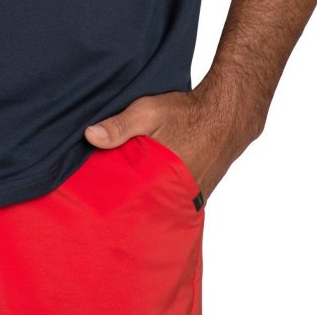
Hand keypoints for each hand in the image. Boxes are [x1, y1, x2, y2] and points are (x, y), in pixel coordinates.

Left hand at [83, 76, 260, 203]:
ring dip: (145, 199)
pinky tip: (151, 186)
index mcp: (161, 179)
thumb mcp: (148, 112)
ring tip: (126, 193)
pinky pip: (174, 201)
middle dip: (127, 202)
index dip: (111, 196)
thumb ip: (120, 126)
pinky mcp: (198, 194)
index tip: (94, 196)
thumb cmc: (186, 114)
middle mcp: (178, 195)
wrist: (226, 115)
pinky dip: (162, 196)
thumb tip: (90, 136)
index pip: (129, 199)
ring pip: (160, 204)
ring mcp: (191, 198)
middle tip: (106, 200)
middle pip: (144, 205)